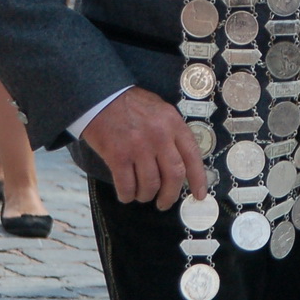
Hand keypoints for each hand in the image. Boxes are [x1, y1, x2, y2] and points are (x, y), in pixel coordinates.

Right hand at [81, 87, 207, 208]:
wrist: (100, 96)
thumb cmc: (130, 104)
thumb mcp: (160, 110)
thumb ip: (172, 133)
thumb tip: (181, 162)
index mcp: (173, 123)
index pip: (192, 156)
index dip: (198, 179)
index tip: (199, 195)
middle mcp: (159, 135)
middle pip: (174, 175)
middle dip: (170, 195)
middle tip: (164, 203)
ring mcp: (139, 146)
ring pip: (150, 184)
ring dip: (146, 195)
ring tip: (142, 195)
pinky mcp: (118, 156)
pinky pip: (127, 186)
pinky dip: (127, 195)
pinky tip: (126, 194)